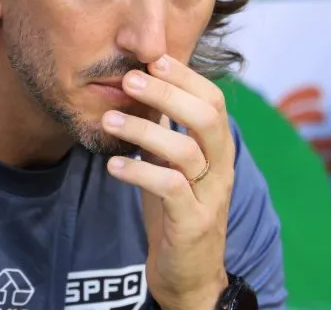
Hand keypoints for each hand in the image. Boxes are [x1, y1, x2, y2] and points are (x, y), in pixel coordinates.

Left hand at [102, 54, 234, 309]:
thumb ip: (166, 127)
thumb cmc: (178, 208)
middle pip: (207, 118)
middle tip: (130, 79)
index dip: (186, 77)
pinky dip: (140, 172)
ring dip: (144, 131)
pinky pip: (170, 189)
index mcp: (218, 147)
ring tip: (109, 120)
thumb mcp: (173, 162)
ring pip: (186, 151)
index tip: (154, 58)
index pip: (213, 100)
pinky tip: (113, 166)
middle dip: (168, 93)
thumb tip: (143, 82)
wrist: (190, 272)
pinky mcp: (192, 222)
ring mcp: (210, 195)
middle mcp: (221, 167)